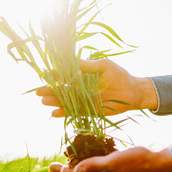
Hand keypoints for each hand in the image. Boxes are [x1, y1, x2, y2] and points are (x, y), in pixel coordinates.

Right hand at [36, 59, 157, 116]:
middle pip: (63, 90)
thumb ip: (88, 65)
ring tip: (44, 101)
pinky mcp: (89, 111)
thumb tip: (71, 58)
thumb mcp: (103, 66)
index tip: (46, 74)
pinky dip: (65, 113)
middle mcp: (82, 89)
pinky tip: (54, 113)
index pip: (66, 76)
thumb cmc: (120, 75)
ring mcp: (84, 100)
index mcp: (83, 76)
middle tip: (38, 92)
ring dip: (55, 102)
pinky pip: (75, 112)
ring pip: (66, 102)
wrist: (133, 92)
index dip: (56, 76)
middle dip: (50, 91)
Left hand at [48, 147, 171, 171]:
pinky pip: (98, 168)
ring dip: (76, 168)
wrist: (156, 163)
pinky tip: (88, 156)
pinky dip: (89, 163)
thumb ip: (93, 166)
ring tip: (67, 161)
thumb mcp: (113, 161)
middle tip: (53, 167)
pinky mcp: (116, 169)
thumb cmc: (135, 160)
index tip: (50, 167)